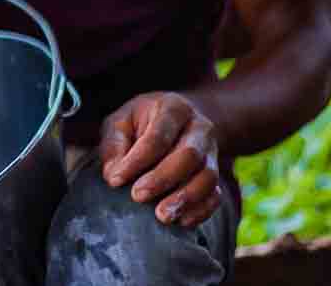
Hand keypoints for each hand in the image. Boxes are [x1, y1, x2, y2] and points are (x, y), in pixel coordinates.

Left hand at [99, 92, 220, 226]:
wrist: (177, 121)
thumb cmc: (141, 122)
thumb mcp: (121, 121)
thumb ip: (114, 144)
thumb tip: (113, 175)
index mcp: (173, 109)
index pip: (158, 136)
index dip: (137, 160)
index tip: (116, 180)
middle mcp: (199, 128)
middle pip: (189, 155)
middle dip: (163, 179)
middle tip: (138, 196)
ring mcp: (212, 152)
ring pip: (208, 177)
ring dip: (185, 199)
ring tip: (162, 216)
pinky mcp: (217, 174)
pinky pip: (216, 194)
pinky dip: (201, 210)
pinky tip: (181, 221)